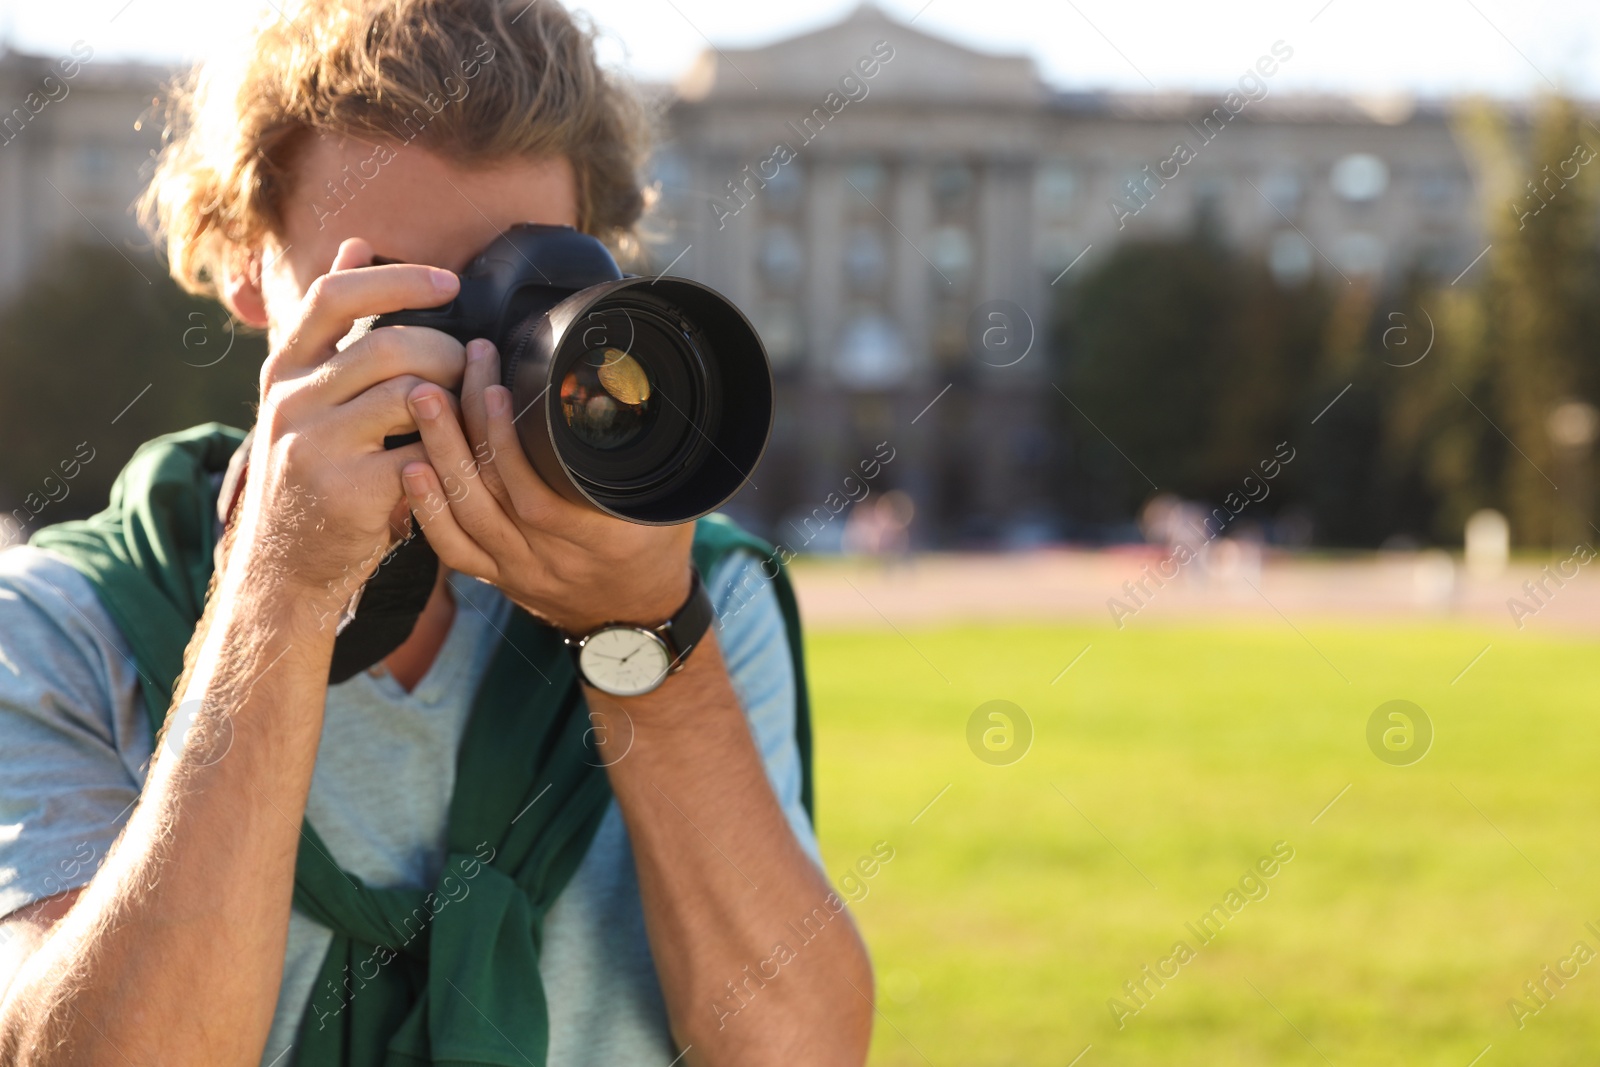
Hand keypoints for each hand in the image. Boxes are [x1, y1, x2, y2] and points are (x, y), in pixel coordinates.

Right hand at [232, 238, 465, 606]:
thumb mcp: (306, 392)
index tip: (451, 283)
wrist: (285, 563)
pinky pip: (421, 453)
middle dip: (447, 352)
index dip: (398, 281)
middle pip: (389, 346)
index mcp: (284, 369)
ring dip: (455, 400)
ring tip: (465, 413)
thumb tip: (356, 244)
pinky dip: (448, 452)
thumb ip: (333, 326)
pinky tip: (452, 458)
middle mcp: (290, 401)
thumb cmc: (313, 469)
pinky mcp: (347, 491)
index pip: (335, 297)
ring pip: (411, 395)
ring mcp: (315, 446)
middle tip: (471, 370)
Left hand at [399, 338, 693, 634]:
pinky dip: (428, 510)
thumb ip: (647, 458)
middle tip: (442, 377)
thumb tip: (630, 392)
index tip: (500, 388)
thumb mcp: (668, 504)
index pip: (540, 489)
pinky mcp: (497, 576)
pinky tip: (411, 468)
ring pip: (466, 513)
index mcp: (598, 539)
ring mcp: (518, 570)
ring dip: (439, 454)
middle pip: (494, 490)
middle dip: (463, 428)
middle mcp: (551, 558)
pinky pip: (453, 550)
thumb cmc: (656, 552)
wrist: (636, 620)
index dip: (512, 441)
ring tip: (423, 402)